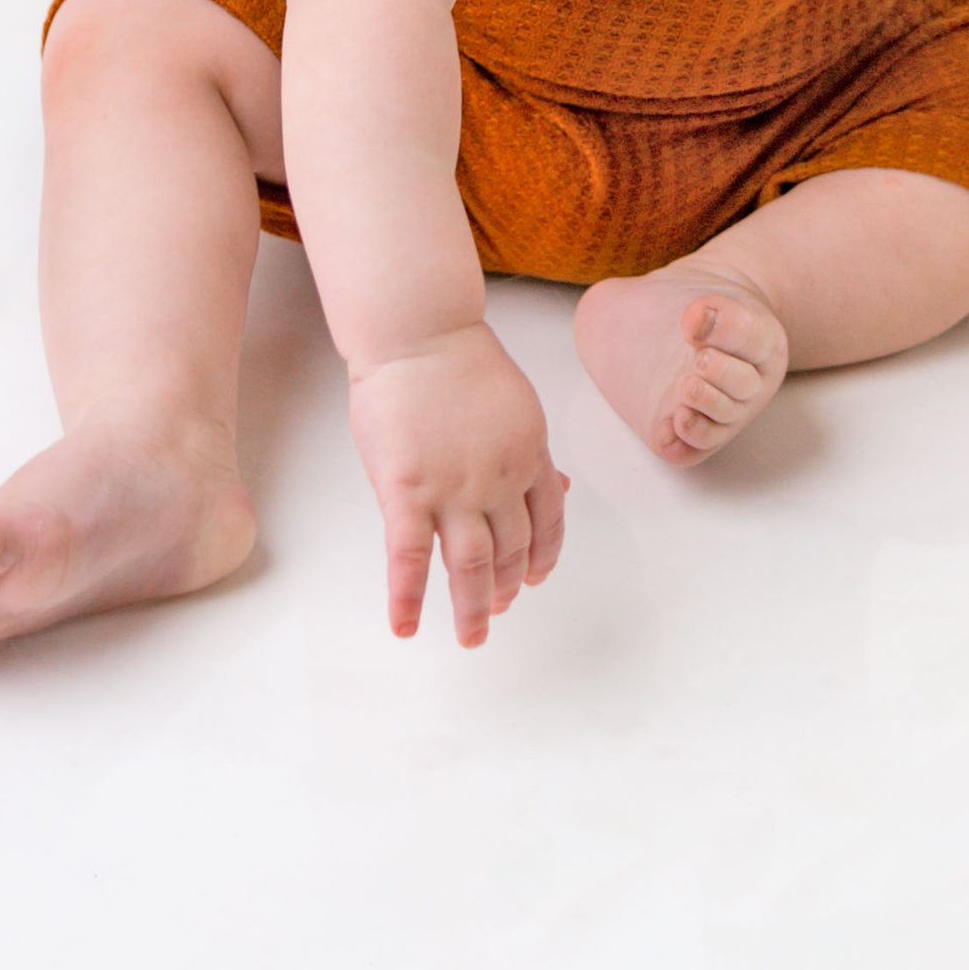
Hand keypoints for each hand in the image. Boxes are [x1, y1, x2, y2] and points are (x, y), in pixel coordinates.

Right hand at [346, 322, 568, 645]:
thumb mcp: (517, 406)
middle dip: (506, 588)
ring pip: (470, 564)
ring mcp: (453, 489)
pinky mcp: (407, 491)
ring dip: (473, 607)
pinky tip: (406, 626)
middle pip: (510, 550)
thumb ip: (533, 452)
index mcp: (528, 455)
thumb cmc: (460, 363)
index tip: (533, 580)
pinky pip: (409, 557)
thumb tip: (562, 486)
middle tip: (497, 613)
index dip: (541, 557)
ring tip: (472, 636)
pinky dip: (408, 599)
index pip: (546, 521)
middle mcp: (498, 479)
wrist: (419, 333)